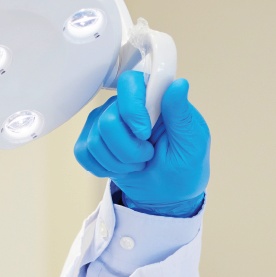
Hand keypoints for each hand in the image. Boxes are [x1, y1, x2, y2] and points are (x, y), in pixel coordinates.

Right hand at [73, 71, 209, 216]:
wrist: (168, 194)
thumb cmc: (185, 166)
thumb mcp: (192, 143)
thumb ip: (182, 114)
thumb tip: (179, 84)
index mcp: (154, 98)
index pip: (130, 82)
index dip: (132, 110)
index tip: (145, 134)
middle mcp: (126, 105)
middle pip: (108, 120)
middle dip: (128, 150)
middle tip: (147, 156)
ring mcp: (106, 121)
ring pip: (96, 140)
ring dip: (119, 162)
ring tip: (138, 164)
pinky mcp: (92, 140)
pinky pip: (83, 152)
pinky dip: (103, 168)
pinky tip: (121, 168)